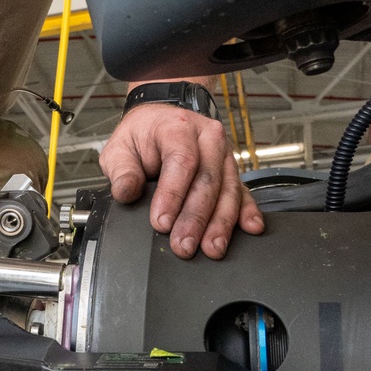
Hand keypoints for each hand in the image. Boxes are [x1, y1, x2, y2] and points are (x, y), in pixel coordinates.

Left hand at [100, 104, 264, 258]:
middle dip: (197, 217)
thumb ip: (122, 170)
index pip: (181, 161)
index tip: (162, 223)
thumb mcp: (119, 149)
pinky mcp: (230, 171)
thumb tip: (126, 192)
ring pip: (228, 189)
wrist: (157, 123)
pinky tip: (251, 227)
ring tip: (212, 247)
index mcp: (178, 127)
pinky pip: (242, 191)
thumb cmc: (140, 136)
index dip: (173, 194)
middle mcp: (207, 138)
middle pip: (208, 179)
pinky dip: (247, 211)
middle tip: (184, 244)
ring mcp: (223, 154)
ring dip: (221, 222)